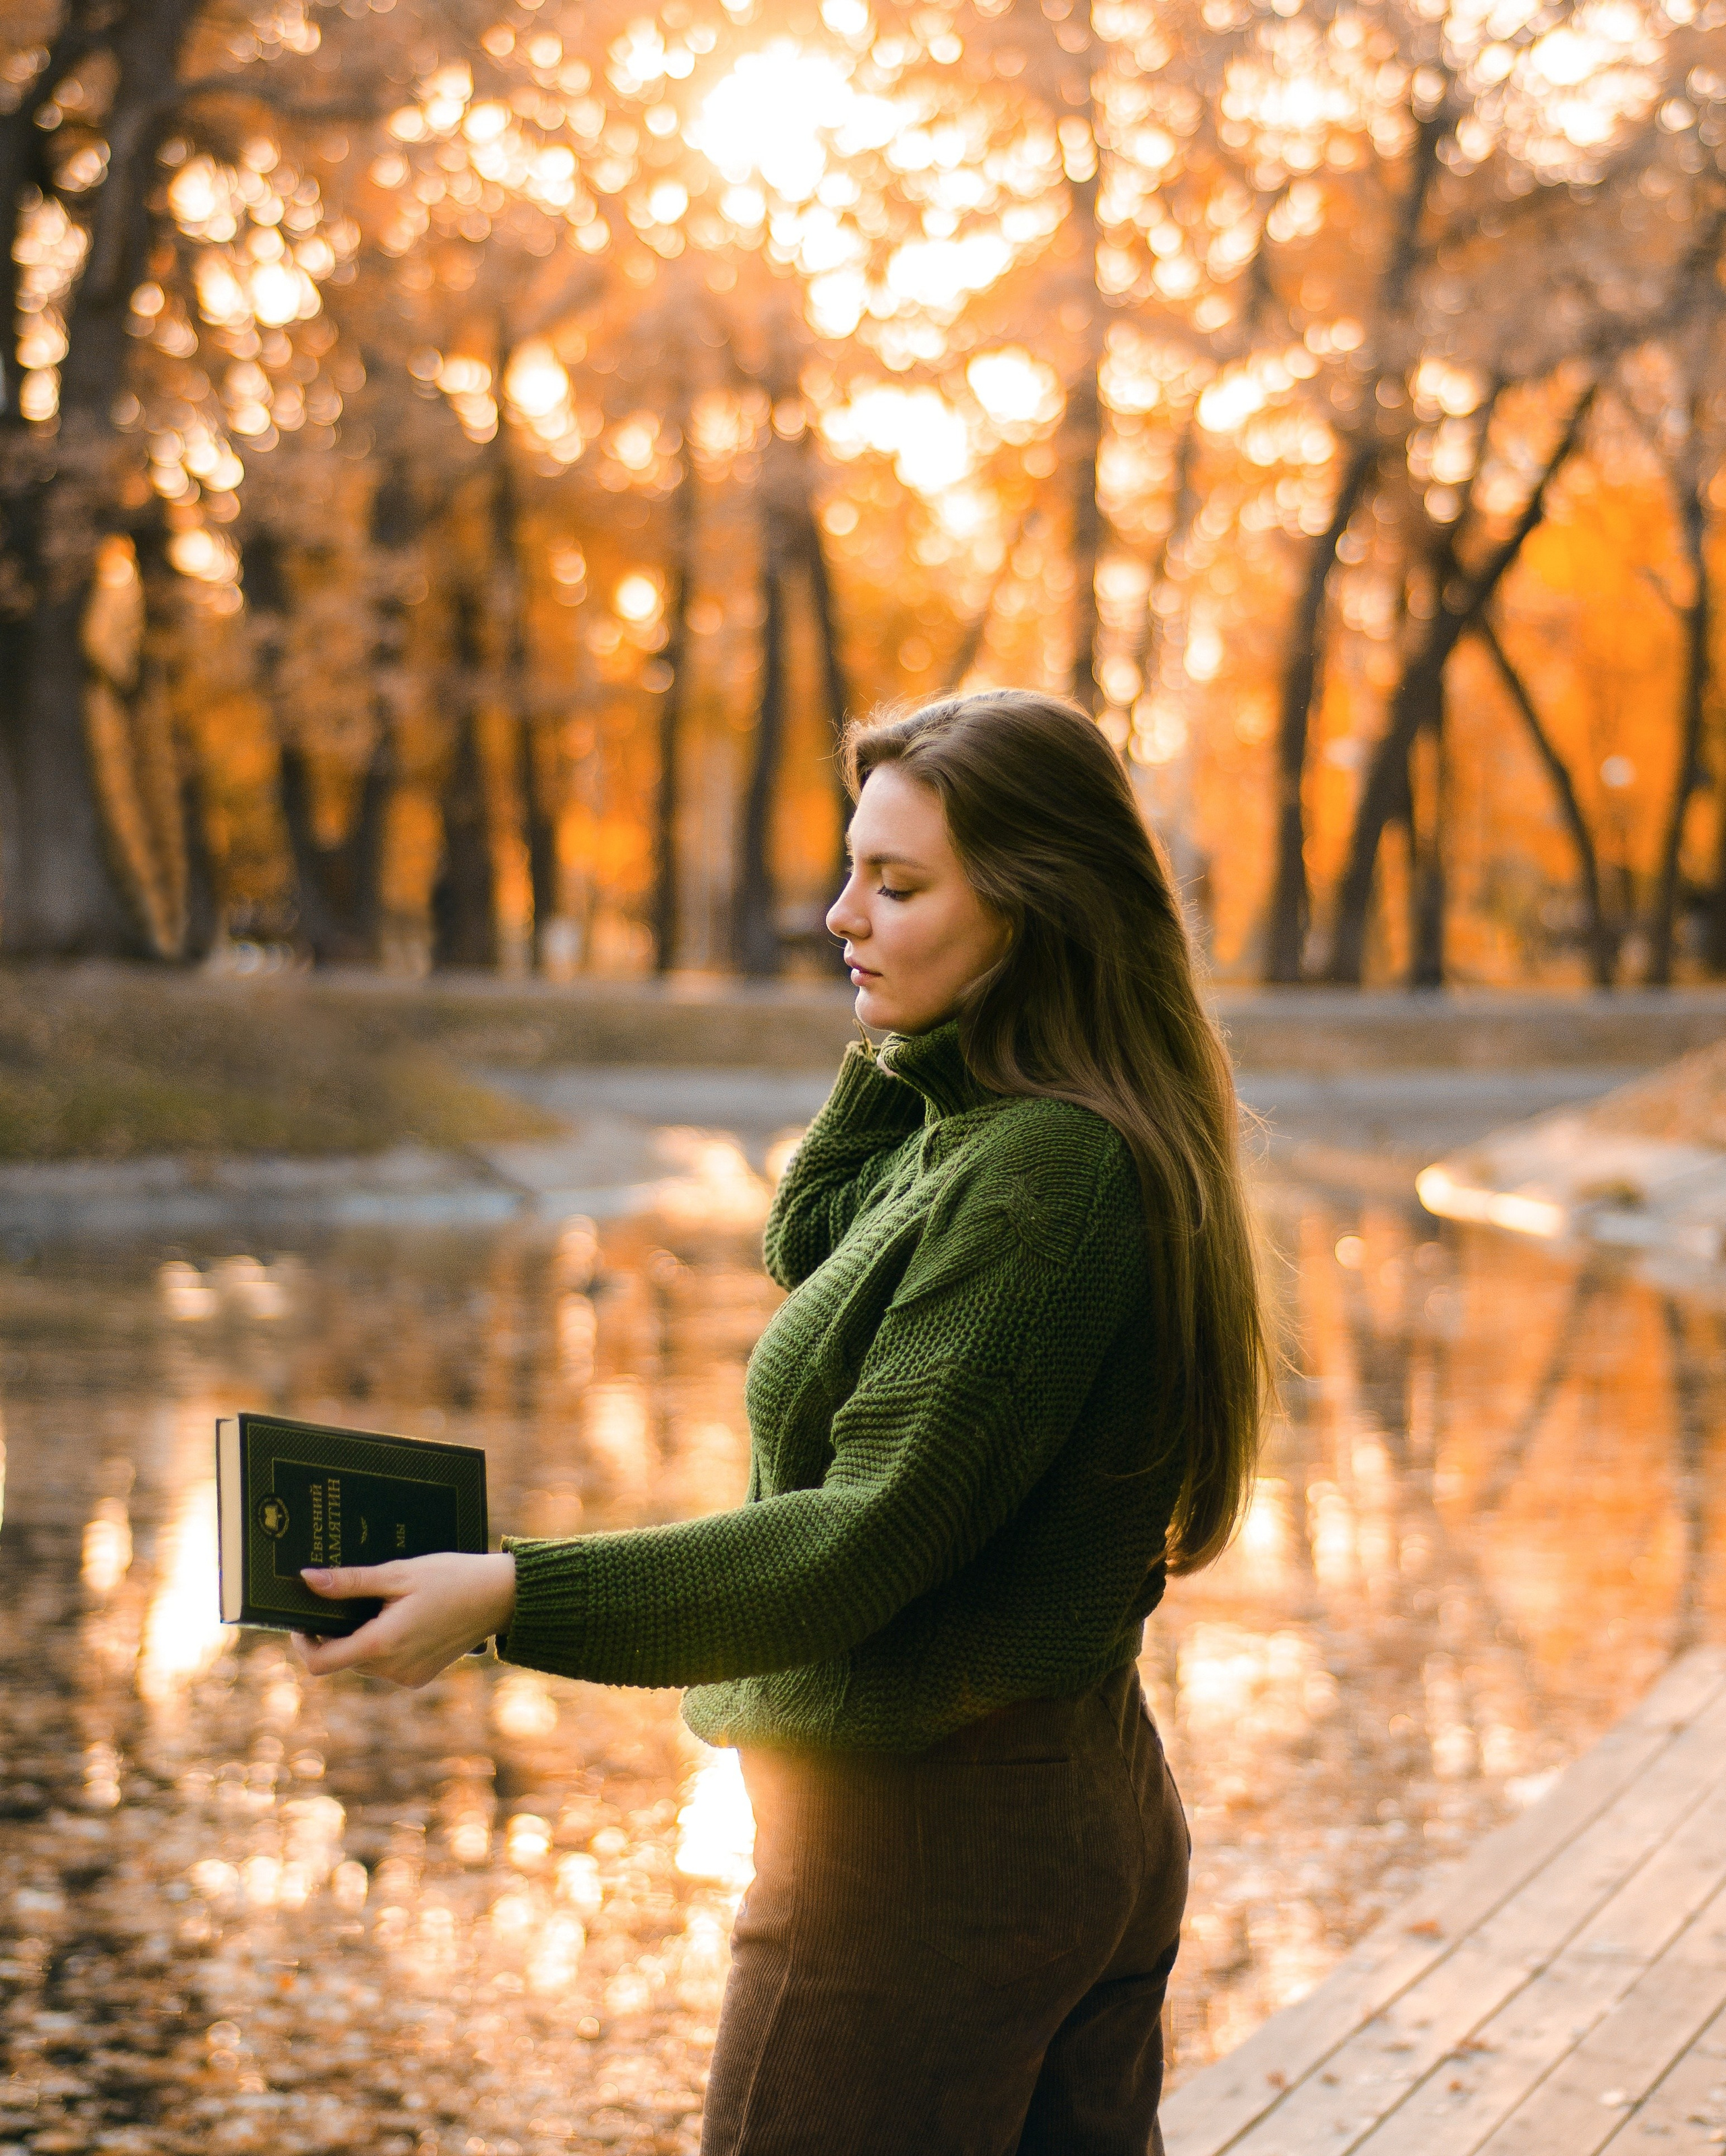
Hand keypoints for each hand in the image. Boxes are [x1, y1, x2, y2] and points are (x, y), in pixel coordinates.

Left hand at [292, 1551, 516, 1688]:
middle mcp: (392, 1670)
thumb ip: (351, 1581)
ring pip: (364, 1662)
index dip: (303, 1642)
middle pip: (342, 1658)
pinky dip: (385, 1645)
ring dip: (363, 1637)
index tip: (304, 1618)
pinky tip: (406, 1617)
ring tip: (386, 1603)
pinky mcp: (420, 1677)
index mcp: (382, 1645)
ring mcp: (408, 1677)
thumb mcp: (399, 1573)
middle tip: (350, 1596)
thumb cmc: (452, 1577)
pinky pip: (387, 1665)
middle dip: (338, 1632)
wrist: (501, 1596)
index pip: (320, 1662)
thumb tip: (307, 1579)